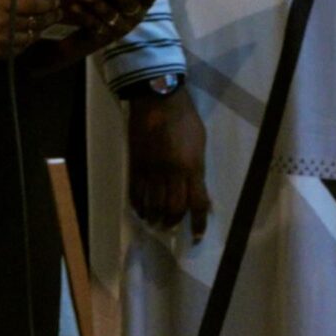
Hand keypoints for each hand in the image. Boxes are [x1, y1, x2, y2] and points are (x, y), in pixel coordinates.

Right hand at [0, 0, 60, 57]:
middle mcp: (3, 22)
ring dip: (40, 29)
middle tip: (57, 12)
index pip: (33, 4)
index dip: (48, 3)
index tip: (55, 1)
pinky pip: (20, 48)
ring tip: (45, 24)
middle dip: (51, 16)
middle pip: (36, 21)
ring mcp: (1, 39)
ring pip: (31, 36)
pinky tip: (28, 36)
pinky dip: (27, 42)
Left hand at [56, 0, 156, 47]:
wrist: (92, 31)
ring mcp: (118, 27)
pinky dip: (82, 14)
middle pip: (129, 5)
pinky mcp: (101, 36)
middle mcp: (133, 16)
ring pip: (109, 15)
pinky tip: (73, 6)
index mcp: (141, 2)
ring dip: (98, 4)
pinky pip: (92, 24)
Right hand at [127, 90, 211, 240]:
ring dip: (154, 216)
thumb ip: (197, 167)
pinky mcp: (136, 163)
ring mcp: (152, 169)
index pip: (198, 203)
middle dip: (172, 221)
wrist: (158, 99)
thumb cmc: (185, 118)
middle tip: (170, 226)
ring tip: (154, 222)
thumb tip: (196, 187)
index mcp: (192, 167)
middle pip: (173, 207)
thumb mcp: (200, 144)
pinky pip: (136, 190)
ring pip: (153, 202)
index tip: (197, 236)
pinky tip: (139, 210)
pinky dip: (137, 204)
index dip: (198, 223)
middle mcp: (172, 172)